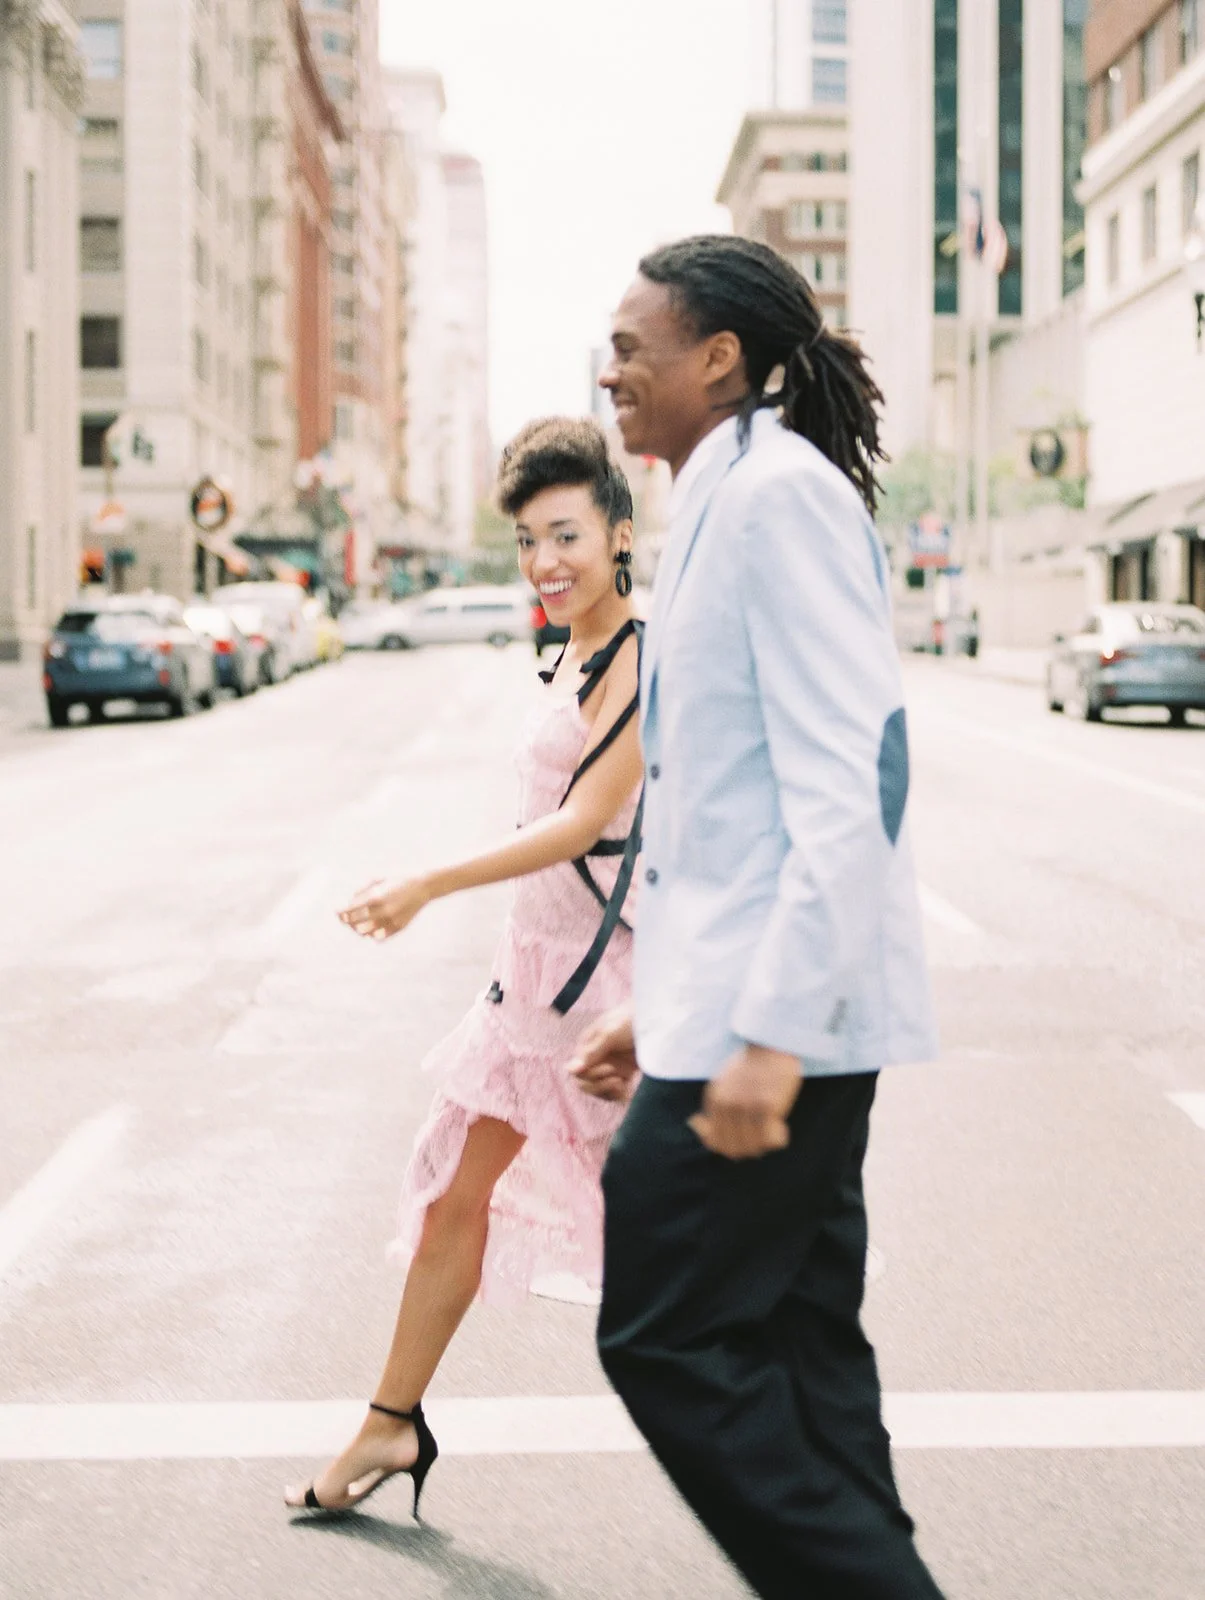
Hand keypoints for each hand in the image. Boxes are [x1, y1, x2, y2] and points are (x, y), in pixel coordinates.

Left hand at [339, 876, 431, 940]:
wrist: (423, 886)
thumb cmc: (398, 880)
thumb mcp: (379, 880)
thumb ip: (362, 891)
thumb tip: (349, 903)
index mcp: (377, 896)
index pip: (352, 909)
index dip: (341, 912)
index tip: (337, 912)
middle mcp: (383, 910)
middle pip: (356, 922)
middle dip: (347, 921)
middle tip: (343, 919)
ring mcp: (392, 920)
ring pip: (366, 932)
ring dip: (358, 929)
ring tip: (356, 925)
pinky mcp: (399, 927)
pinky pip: (379, 937)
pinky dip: (371, 935)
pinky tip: (370, 929)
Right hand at [569, 1005, 638, 1102]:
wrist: (659, 1019)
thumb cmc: (632, 1020)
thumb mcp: (612, 1033)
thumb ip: (592, 1051)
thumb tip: (570, 1069)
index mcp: (587, 1046)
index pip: (577, 1072)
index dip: (590, 1075)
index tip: (610, 1069)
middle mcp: (595, 1057)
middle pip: (585, 1084)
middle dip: (599, 1086)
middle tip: (618, 1080)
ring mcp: (609, 1066)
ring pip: (598, 1090)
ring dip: (609, 1092)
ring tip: (623, 1084)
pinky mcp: (624, 1073)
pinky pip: (614, 1092)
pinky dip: (619, 1096)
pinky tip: (629, 1093)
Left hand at [688, 1044, 801, 1159]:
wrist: (771, 1045)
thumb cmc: (751, 1065)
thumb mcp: (723, 1082)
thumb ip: (711, 1103)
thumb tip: (694, 1123)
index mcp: (714, 1098)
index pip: (714, 1142)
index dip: (730, 1149)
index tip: (747, 1142)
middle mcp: (727, 1105)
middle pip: (733, 1149)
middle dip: (749, 1151)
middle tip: (762, 1141)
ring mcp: (746, 1106)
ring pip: (753, 1147)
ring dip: (765, 1145)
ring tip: (773, 1132)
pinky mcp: (767, 1106)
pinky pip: (770, 1138)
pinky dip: (777, 1139)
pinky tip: (782, 1127)